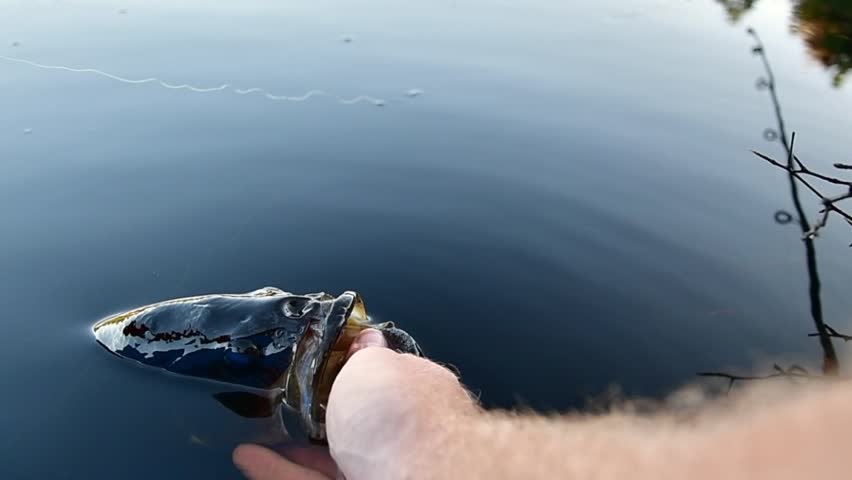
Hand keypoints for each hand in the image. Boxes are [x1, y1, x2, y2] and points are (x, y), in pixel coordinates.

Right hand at [234, 329, 476, 479]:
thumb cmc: (405, 418)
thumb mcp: (374, 364)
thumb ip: (365, 353)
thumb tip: (364, 337)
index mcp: (416, 391)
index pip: (380, 376)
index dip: (348, 370)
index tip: (315, 368)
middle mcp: (404, 434)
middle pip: (354, 421)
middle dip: (316, 413)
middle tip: (279, 404)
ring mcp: (382, 469)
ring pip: (330, 456)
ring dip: (289, 444)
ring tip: (256, 433)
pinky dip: (280, 471)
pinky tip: (253, 459)